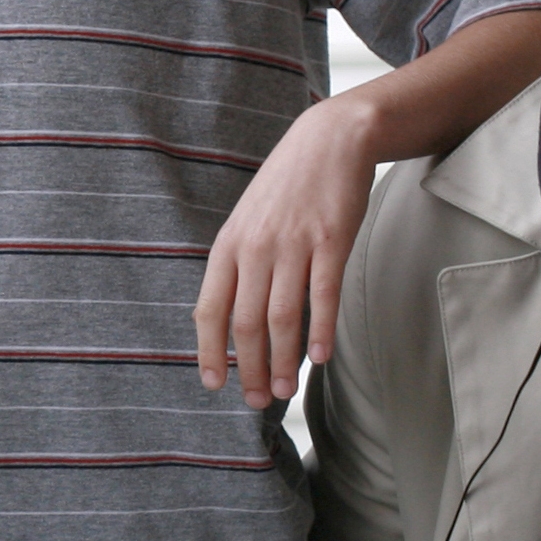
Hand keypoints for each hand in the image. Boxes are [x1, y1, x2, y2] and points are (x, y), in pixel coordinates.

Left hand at [197, 94, 374, 408]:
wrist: (329, 139)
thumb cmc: (287, 187)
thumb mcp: (248, 221)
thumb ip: (239, 266)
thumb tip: (234, 319)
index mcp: (228, 246)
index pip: (209, 310)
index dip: (209, 351)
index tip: (214, 384)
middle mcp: (255, 247)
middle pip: (246, 323)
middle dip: (249, 368)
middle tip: (256, 401)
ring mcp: (293, 244)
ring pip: (283, 316)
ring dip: (283, 360)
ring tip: (285, 390)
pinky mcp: (331, 240)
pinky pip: (323, 295)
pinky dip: (321, 331)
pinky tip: (321, 357)